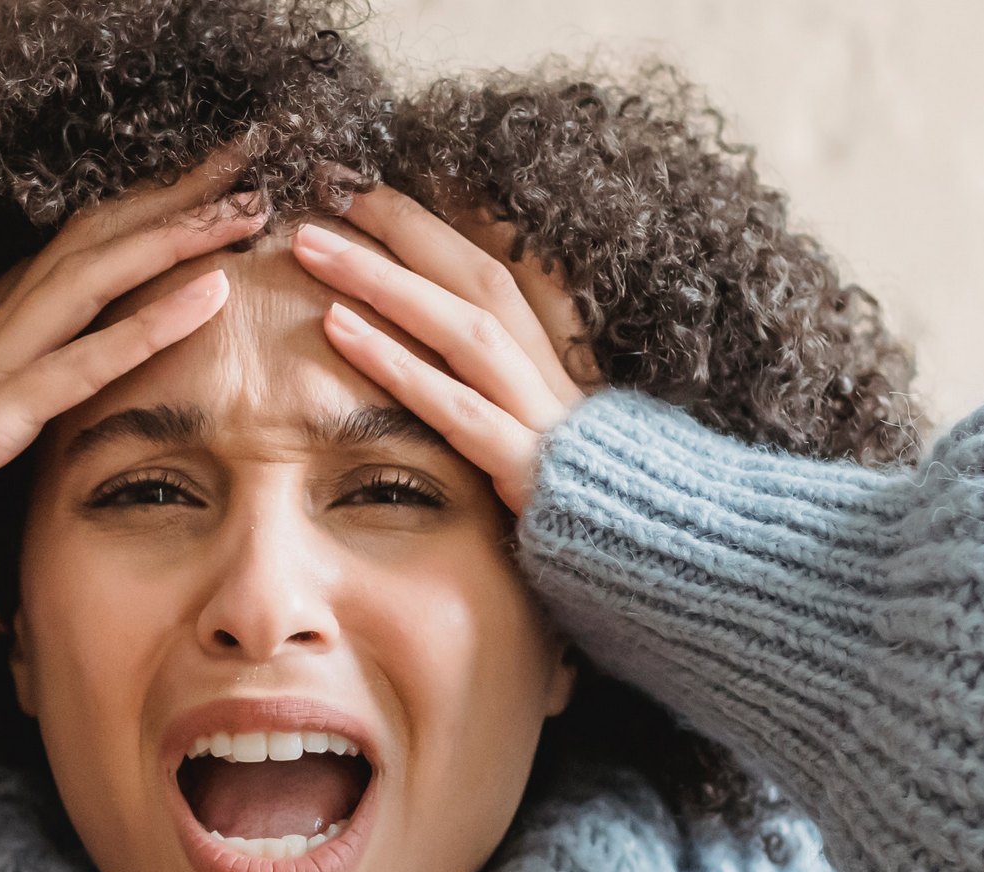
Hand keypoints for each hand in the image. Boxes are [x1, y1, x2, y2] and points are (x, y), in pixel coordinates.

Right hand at [0, 142, 269, 494]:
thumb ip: (30, 405)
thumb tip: (47, 483)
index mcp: (10, 315)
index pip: (91, 241)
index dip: (150, 204)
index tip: (211, 177)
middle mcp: (14, 316)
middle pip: (104, 234)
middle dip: (175, 194)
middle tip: (245, 159)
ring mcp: (10, 356)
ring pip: (104, 274)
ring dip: (178, 237)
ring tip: (243, 211)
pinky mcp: (11, 405)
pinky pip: (94, 356)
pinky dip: (155, 321)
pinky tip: (212, 292)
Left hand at [289, 183, 598, 516]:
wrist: (672, 573)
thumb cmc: (592, 510)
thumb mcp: (554, 439)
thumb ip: (507, 395)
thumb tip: (454, 348)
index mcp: (560, 360)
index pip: (494, 268)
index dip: (432, 222)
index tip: (367, 186)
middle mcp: (554, 374)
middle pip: (476, 275)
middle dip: (401, 225)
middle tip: (328, 188)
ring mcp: (545, 419)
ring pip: (463, 326)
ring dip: (382, 279)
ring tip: (311, 246)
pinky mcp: (530, 471)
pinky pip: (456, 407)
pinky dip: (397, 363)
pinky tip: (337, 327)